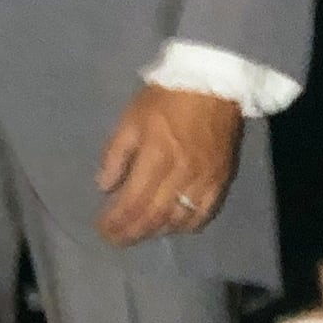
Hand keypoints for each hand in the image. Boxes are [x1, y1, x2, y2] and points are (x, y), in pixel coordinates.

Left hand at [95, 84, 242, 247]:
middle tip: (115, 240)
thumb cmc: (166, 98)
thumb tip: (104, 187)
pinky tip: (172, 226)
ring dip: (155, 232)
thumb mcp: (131, 118)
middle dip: (130, 233)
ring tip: (139, 233)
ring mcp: (203, 180)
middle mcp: (180, 175)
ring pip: (177, 221)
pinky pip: (204, 214)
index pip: (132, 203)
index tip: (101, 229)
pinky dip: (185, 226)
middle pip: (153, 217)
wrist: (214, 83)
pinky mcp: (221, 180)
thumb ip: (116, 154)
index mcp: (155, 157)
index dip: (115, 222)